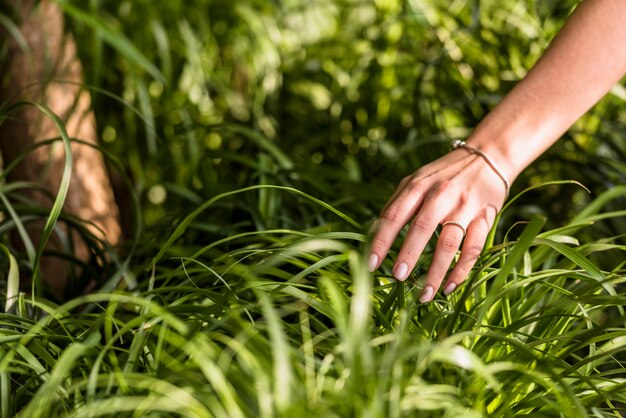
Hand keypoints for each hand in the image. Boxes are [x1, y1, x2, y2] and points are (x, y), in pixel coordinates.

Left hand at [368, 146, 508, 302]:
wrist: (489, 156)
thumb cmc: (444, 174)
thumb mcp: (417, 180)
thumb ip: (396, 203)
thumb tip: (372, 234)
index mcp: (419, 185)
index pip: (395, 214)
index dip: (382, 240)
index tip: (371, 263)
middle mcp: (442, 194)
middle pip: (422, 227)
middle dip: (408, 254)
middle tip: (397, 277)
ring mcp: (465, 206)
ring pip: (449, 243)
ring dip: (436, 271)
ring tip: (424, 294)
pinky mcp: (486, 217)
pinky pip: (473, 249)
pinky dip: (461, 270)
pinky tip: (449, 287)